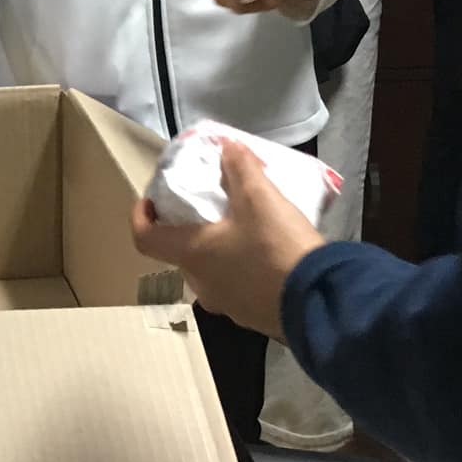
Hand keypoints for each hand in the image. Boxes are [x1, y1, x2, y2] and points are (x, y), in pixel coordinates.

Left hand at [129, 139, 326, 339]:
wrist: (321, 302)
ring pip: (212, 270)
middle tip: (209, 205)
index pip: (144, 238)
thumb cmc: (277, 247)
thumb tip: (226, 146)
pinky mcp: (254, 316)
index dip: (141, 216)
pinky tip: (268, 251)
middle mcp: (202, 285)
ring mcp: (228, 305)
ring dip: (219, 247)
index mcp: (192, 255)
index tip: (151, 200)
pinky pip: (238, 286)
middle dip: (190, 228)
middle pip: (181, 253)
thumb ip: (239, 168)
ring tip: (243, 224)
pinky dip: (242, 266)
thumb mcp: (259, 198)